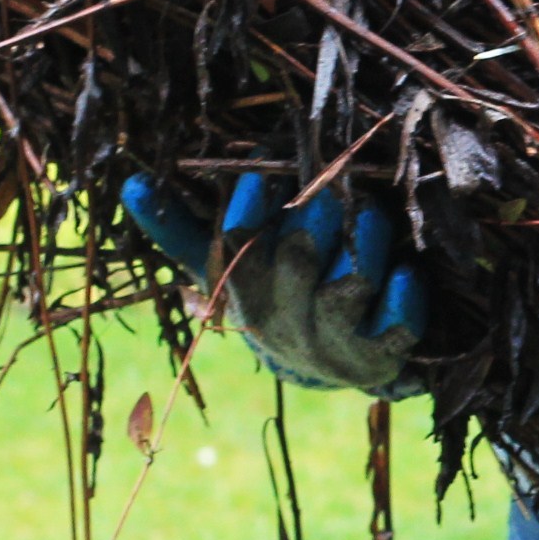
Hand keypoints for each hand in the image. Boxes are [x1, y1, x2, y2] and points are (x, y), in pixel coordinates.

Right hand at [118, 171, 426, 396]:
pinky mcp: (380, 356)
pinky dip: (403, 300)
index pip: (235, 249)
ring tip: (372, 214)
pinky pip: (395, 329)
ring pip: (347, 289)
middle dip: (315, 219)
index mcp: (244, 290)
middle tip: (332, 186)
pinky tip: (408, 273)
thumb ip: (181, 228)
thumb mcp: (223, 268)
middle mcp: (286, 318)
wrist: (328, 365)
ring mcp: (333, 340)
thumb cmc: (274, 295)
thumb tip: (130, 182)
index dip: (247, 213)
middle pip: (296, 262)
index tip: (262, 174)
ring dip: (363, 246)